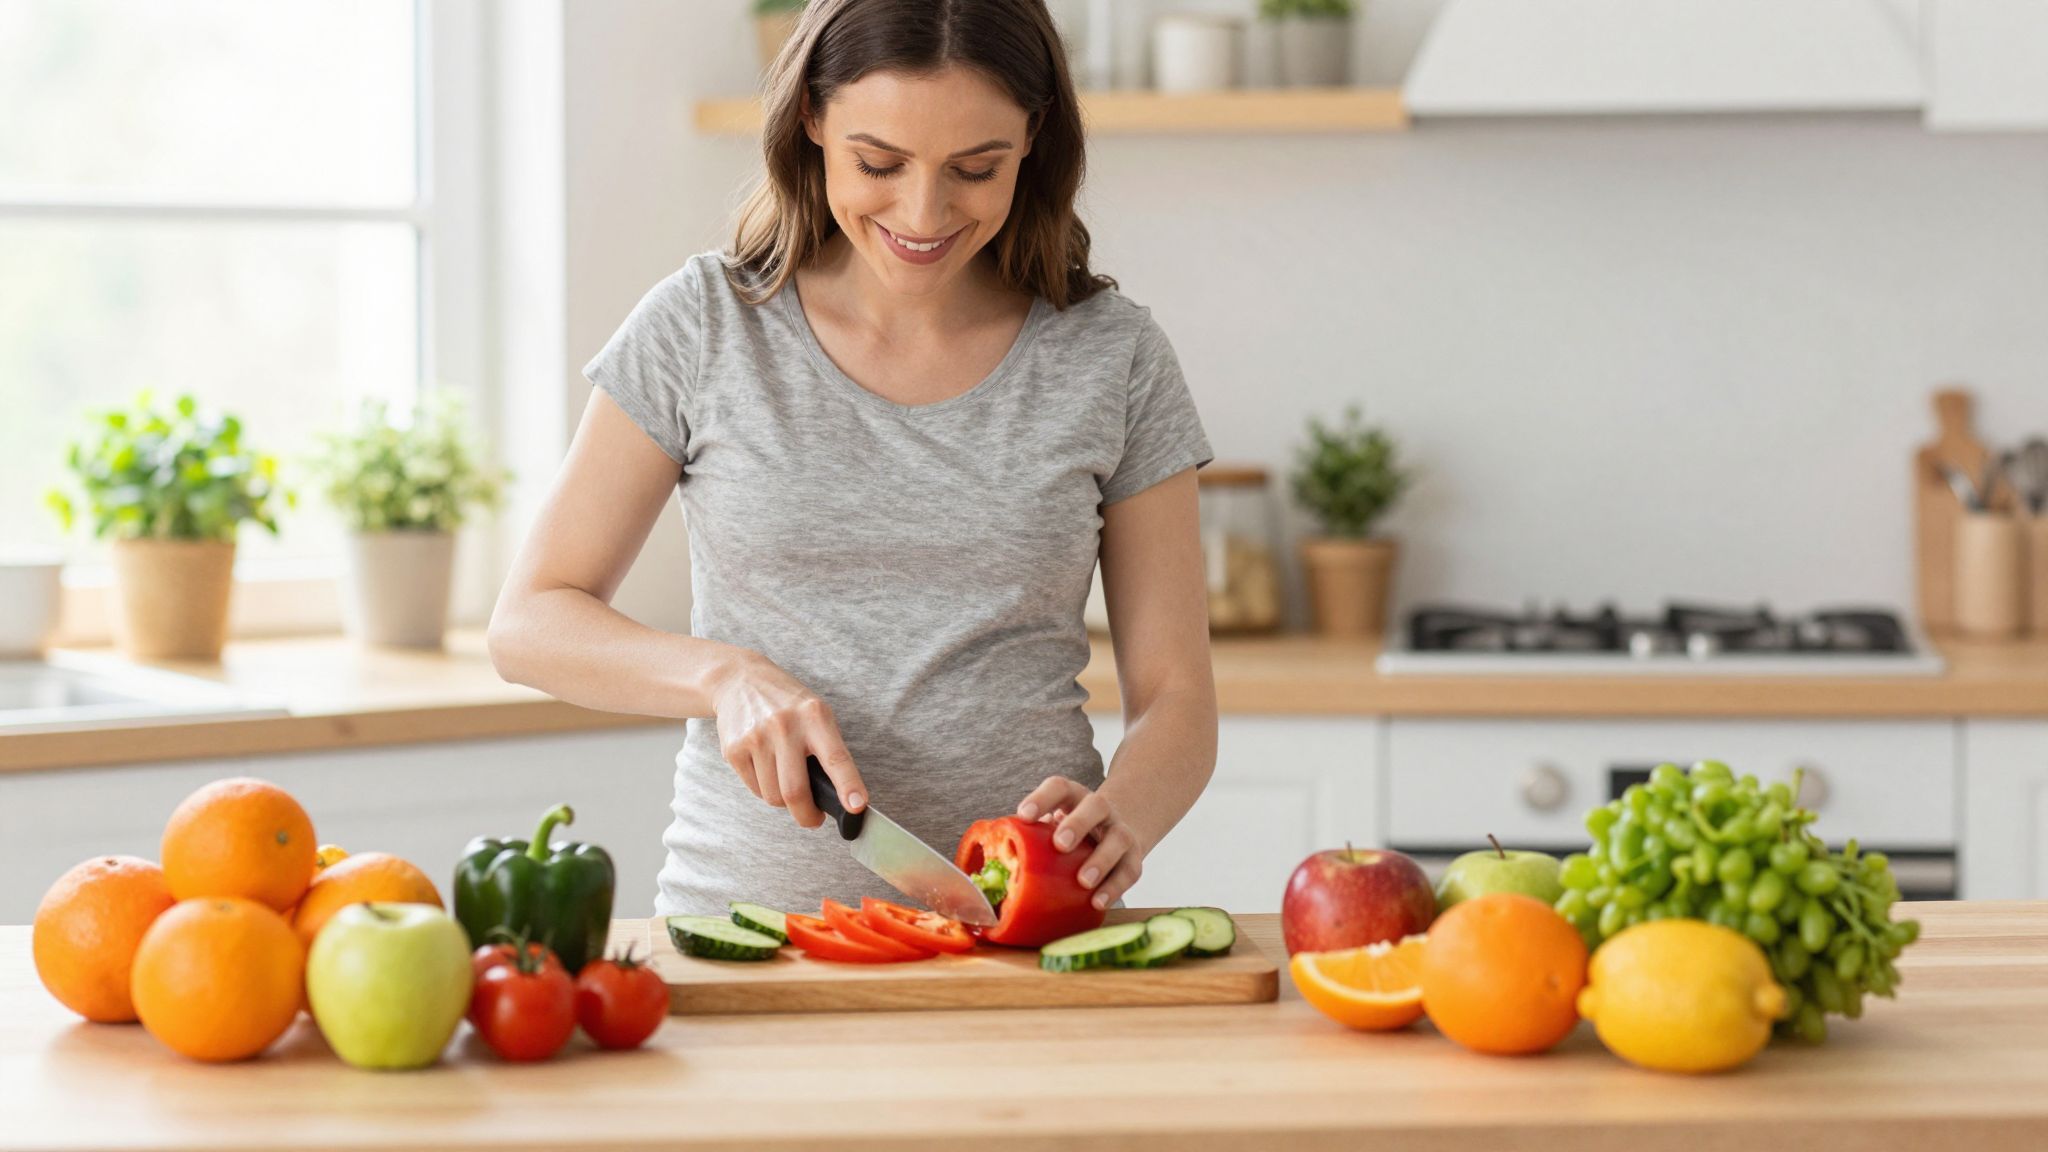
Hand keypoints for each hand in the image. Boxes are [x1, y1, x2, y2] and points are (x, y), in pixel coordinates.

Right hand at [709, 652, 866, 828]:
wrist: (740, 681)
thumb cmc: (788, 704)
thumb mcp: (816, 713)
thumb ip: (827, 749)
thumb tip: (838, 797)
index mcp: (815, 716)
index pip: (835, 758)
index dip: (848, 785)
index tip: (856, 806)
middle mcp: (784, 726)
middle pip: (795, 791)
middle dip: (807, 816)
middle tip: (813, 819)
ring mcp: (756, 737)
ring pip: (773, 796)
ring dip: (783, 800)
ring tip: (786, 779)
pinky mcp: (734, 749)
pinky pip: (755, 789)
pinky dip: (765, 789)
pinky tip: (766, 768)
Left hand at [1016, 777, 1148, 910]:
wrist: (1116, 831)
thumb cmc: (1070, 833)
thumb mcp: (1051, 826)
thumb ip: (1028, 839)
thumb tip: (986, 869)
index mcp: (1073, 798)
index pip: (1059, 787)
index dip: (1041, 799)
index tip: (1024, 815)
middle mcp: (1100, 810)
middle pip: (1094, 807)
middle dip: (1077, 824)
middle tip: (1060, 844)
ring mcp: (1120, 831)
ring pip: (1117, 840)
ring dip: (1100, 860)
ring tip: (1083, 881)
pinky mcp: (1134, 857)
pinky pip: (1129, 871)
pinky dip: (1115, 887)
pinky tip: (1097, 902)